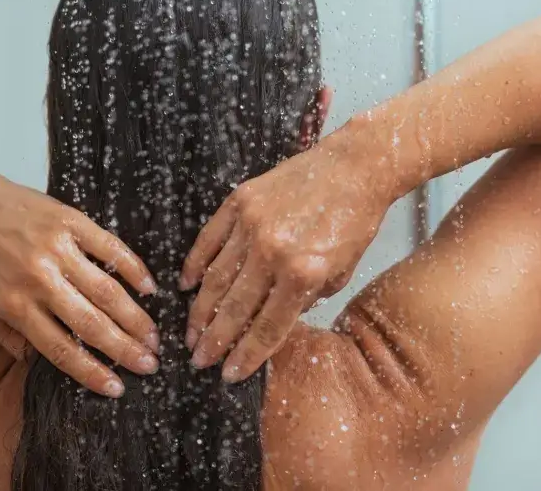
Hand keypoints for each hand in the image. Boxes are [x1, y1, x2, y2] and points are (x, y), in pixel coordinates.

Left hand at [0, 170, 159, 397]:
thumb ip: (10, 340)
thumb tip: (43, 365)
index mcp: (17, 306)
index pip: (60, 348)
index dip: (91, 371)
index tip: (117, 388)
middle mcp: (40, 281)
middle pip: (90, 323)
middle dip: (124, 348)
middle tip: (150, 364)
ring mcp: (59, 251)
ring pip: (106, 291)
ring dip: (135, 317)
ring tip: (155, 337)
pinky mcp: (73, 224)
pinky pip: (111, 249)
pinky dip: (134, 270)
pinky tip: (151, 289)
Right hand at [180, 130, 393, 381]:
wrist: (355, 166)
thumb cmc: (355, 222)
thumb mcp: (342, 272)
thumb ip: (306, 300)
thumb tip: (274, 321)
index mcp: (304, 274)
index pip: (268, 327)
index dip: (246, 355)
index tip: (229, 374)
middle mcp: (274, 252)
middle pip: (235, 309)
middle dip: (215, 341)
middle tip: (198, 361)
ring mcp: (252, 225)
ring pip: (216, 278)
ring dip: (200, 311)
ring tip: (190, 334)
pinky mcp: (240, 201)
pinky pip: (209, 240)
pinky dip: (195, 264)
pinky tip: (185, 286)